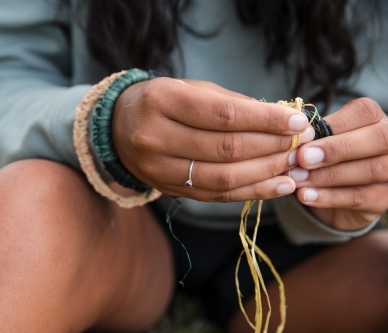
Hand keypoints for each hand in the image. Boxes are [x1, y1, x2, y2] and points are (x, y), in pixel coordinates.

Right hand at [111, 77, 314, 201]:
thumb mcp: (191, 89)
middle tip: (304, 144)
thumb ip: (233, 103)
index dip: (265, 121)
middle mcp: (154, 137)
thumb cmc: (162, 101)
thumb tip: (282, 121)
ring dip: (266, 174)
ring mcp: (157, 168)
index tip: (298, 122)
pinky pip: (214, 195)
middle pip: (225, 149)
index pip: (223, 115)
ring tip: (296, 167)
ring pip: (222, 178)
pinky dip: (250, 192)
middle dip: (272, 148)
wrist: (119, 128)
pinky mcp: (166, 189)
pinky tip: (277, 186)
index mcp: (161, 101)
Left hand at [290, 98, 387, 229]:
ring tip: (297, 179)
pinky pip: (361, 197)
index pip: (364, 112)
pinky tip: (306, 195)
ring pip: (371, 169)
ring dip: (328, 175)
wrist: (330, 197)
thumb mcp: (317, 141)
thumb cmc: (322, 158)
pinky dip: (329, 197)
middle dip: (336, 148)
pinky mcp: (385, 199)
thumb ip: (312, 136)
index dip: (334, 124)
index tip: (302, 136)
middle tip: (302, 158)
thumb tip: (295, 138)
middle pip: (378, 139)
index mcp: (375, 119)